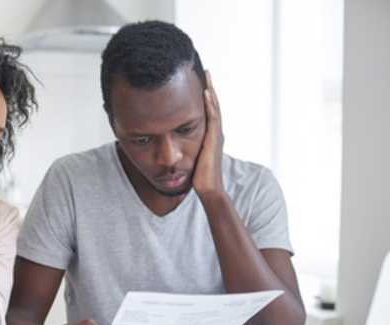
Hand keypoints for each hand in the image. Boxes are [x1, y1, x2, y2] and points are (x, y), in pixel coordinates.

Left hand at [192, 71, 224, 196]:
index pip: (208, 111)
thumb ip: (185, 149)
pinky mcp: (213, 139)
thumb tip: (172, 146)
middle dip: (209, 87)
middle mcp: (216, 133)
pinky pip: (213, 118)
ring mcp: (216, 135)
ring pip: (214, 107)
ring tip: (206, 76)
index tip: (198, 81)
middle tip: (205, 71)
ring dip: (210, 91)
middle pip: (213, 105)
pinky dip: (210, 104)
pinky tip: (206, 93)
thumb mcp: (190, 158)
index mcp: (210, 136)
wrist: (208, 189)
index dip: (205, 96)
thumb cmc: (198, 177)